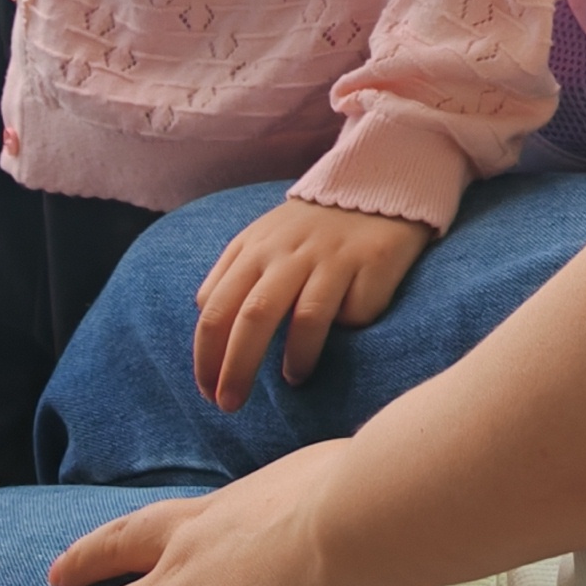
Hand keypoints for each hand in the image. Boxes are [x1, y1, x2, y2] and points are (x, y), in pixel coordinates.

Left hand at [193, 200, 432, 410]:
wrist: (379, 179)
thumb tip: (206, 319)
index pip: (216, 311)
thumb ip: (230, 275)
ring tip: (294, 379)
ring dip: (295, 359)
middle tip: (231, 405)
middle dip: (236, 370)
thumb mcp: (262, 239)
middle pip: (252, 318)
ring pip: (304, 319)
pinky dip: (348, 328)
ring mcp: (333, 256)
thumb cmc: (313, 225)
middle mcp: (289, 252)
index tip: (208, 390)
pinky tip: (349, 330)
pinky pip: (356, 310)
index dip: (206, 358)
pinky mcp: (374, 261)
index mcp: (254, 248)